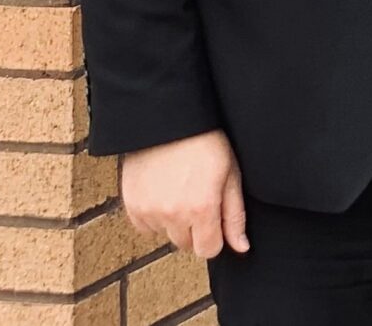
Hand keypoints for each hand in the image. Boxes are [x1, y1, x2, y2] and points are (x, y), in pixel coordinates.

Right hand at [122, 129, 247, 257]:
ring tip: (181, 190)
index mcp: (201, 209)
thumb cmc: (207, 143)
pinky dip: (154, 215)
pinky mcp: (131, 205)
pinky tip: (163, 191)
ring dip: (174, 222)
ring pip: (165, 235)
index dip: (215, 238)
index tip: (215, 221)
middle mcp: (172, 215)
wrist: (169, 121)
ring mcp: (148, 211)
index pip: (208, 250)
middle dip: (195, 229)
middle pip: (186, 244)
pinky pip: (144, 226)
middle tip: (198, 198)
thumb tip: (241, 247)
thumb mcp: (231, 176)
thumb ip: (235, 216)